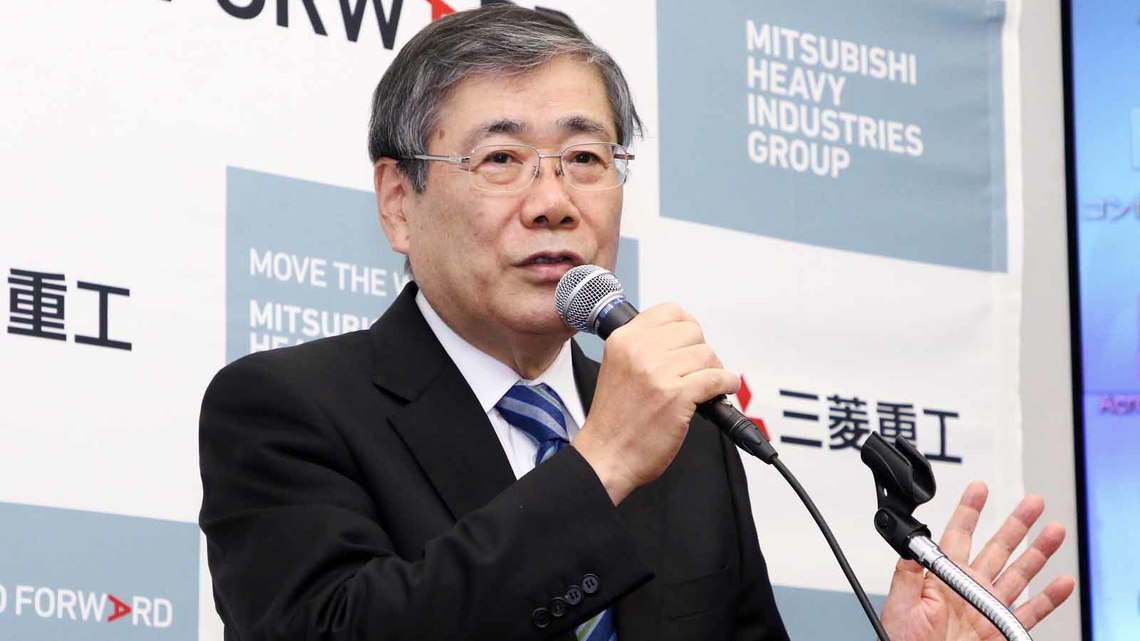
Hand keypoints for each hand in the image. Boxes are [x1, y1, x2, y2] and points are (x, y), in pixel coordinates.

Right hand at [571, 303, 738, 504]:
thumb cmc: (614, 420)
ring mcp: (658, 372)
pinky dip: (726, 384)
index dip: (687, 327)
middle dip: (700, 352)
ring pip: (707, 354)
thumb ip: (644, 348)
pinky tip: (722, 390)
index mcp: (623, 340)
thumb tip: (682, 340)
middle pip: (693, 332)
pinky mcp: (677, 396)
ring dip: (713, 371)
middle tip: (696, 370)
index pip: (670, 311)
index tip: (690, 343)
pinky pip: (717, 378)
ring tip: (705, 385)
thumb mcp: (617, 367)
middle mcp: (639, 351)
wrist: (606, 455)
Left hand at [879, 482, 1074, 640]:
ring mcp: (986, 608)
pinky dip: (1049, 598)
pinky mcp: (1001, 630)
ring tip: (1053, 529)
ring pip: (1019, 573)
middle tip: (1032, 502)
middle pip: (997, 547)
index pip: (958, 535)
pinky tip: (1062, 581)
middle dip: (1015, 523)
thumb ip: (907, 574)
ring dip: (1038, 552)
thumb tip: (912, 546)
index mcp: (941, 578)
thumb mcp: (899, 605)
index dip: (969, 511)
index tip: (979, 488)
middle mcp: (968, 588)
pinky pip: (1030, 612)